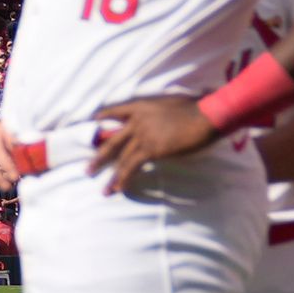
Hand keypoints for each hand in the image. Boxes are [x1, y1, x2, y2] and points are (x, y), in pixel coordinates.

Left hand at [89, 93, 214, 195]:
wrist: (205, 115)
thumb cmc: (196, 107)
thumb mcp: (171, 102)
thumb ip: (160, 111)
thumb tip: (164, 115)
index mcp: (141, 106)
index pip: (115, 111)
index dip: (104, 116)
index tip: (95, 121)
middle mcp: (137, 120)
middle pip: (112, 141)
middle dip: (99, 158)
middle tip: (88, 170)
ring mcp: (142, 135)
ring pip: (121, 158)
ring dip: (111, 176)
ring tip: (103, 189)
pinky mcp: (151, 149)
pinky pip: (132, 166)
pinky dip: (125, 179)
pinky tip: (120, 189)